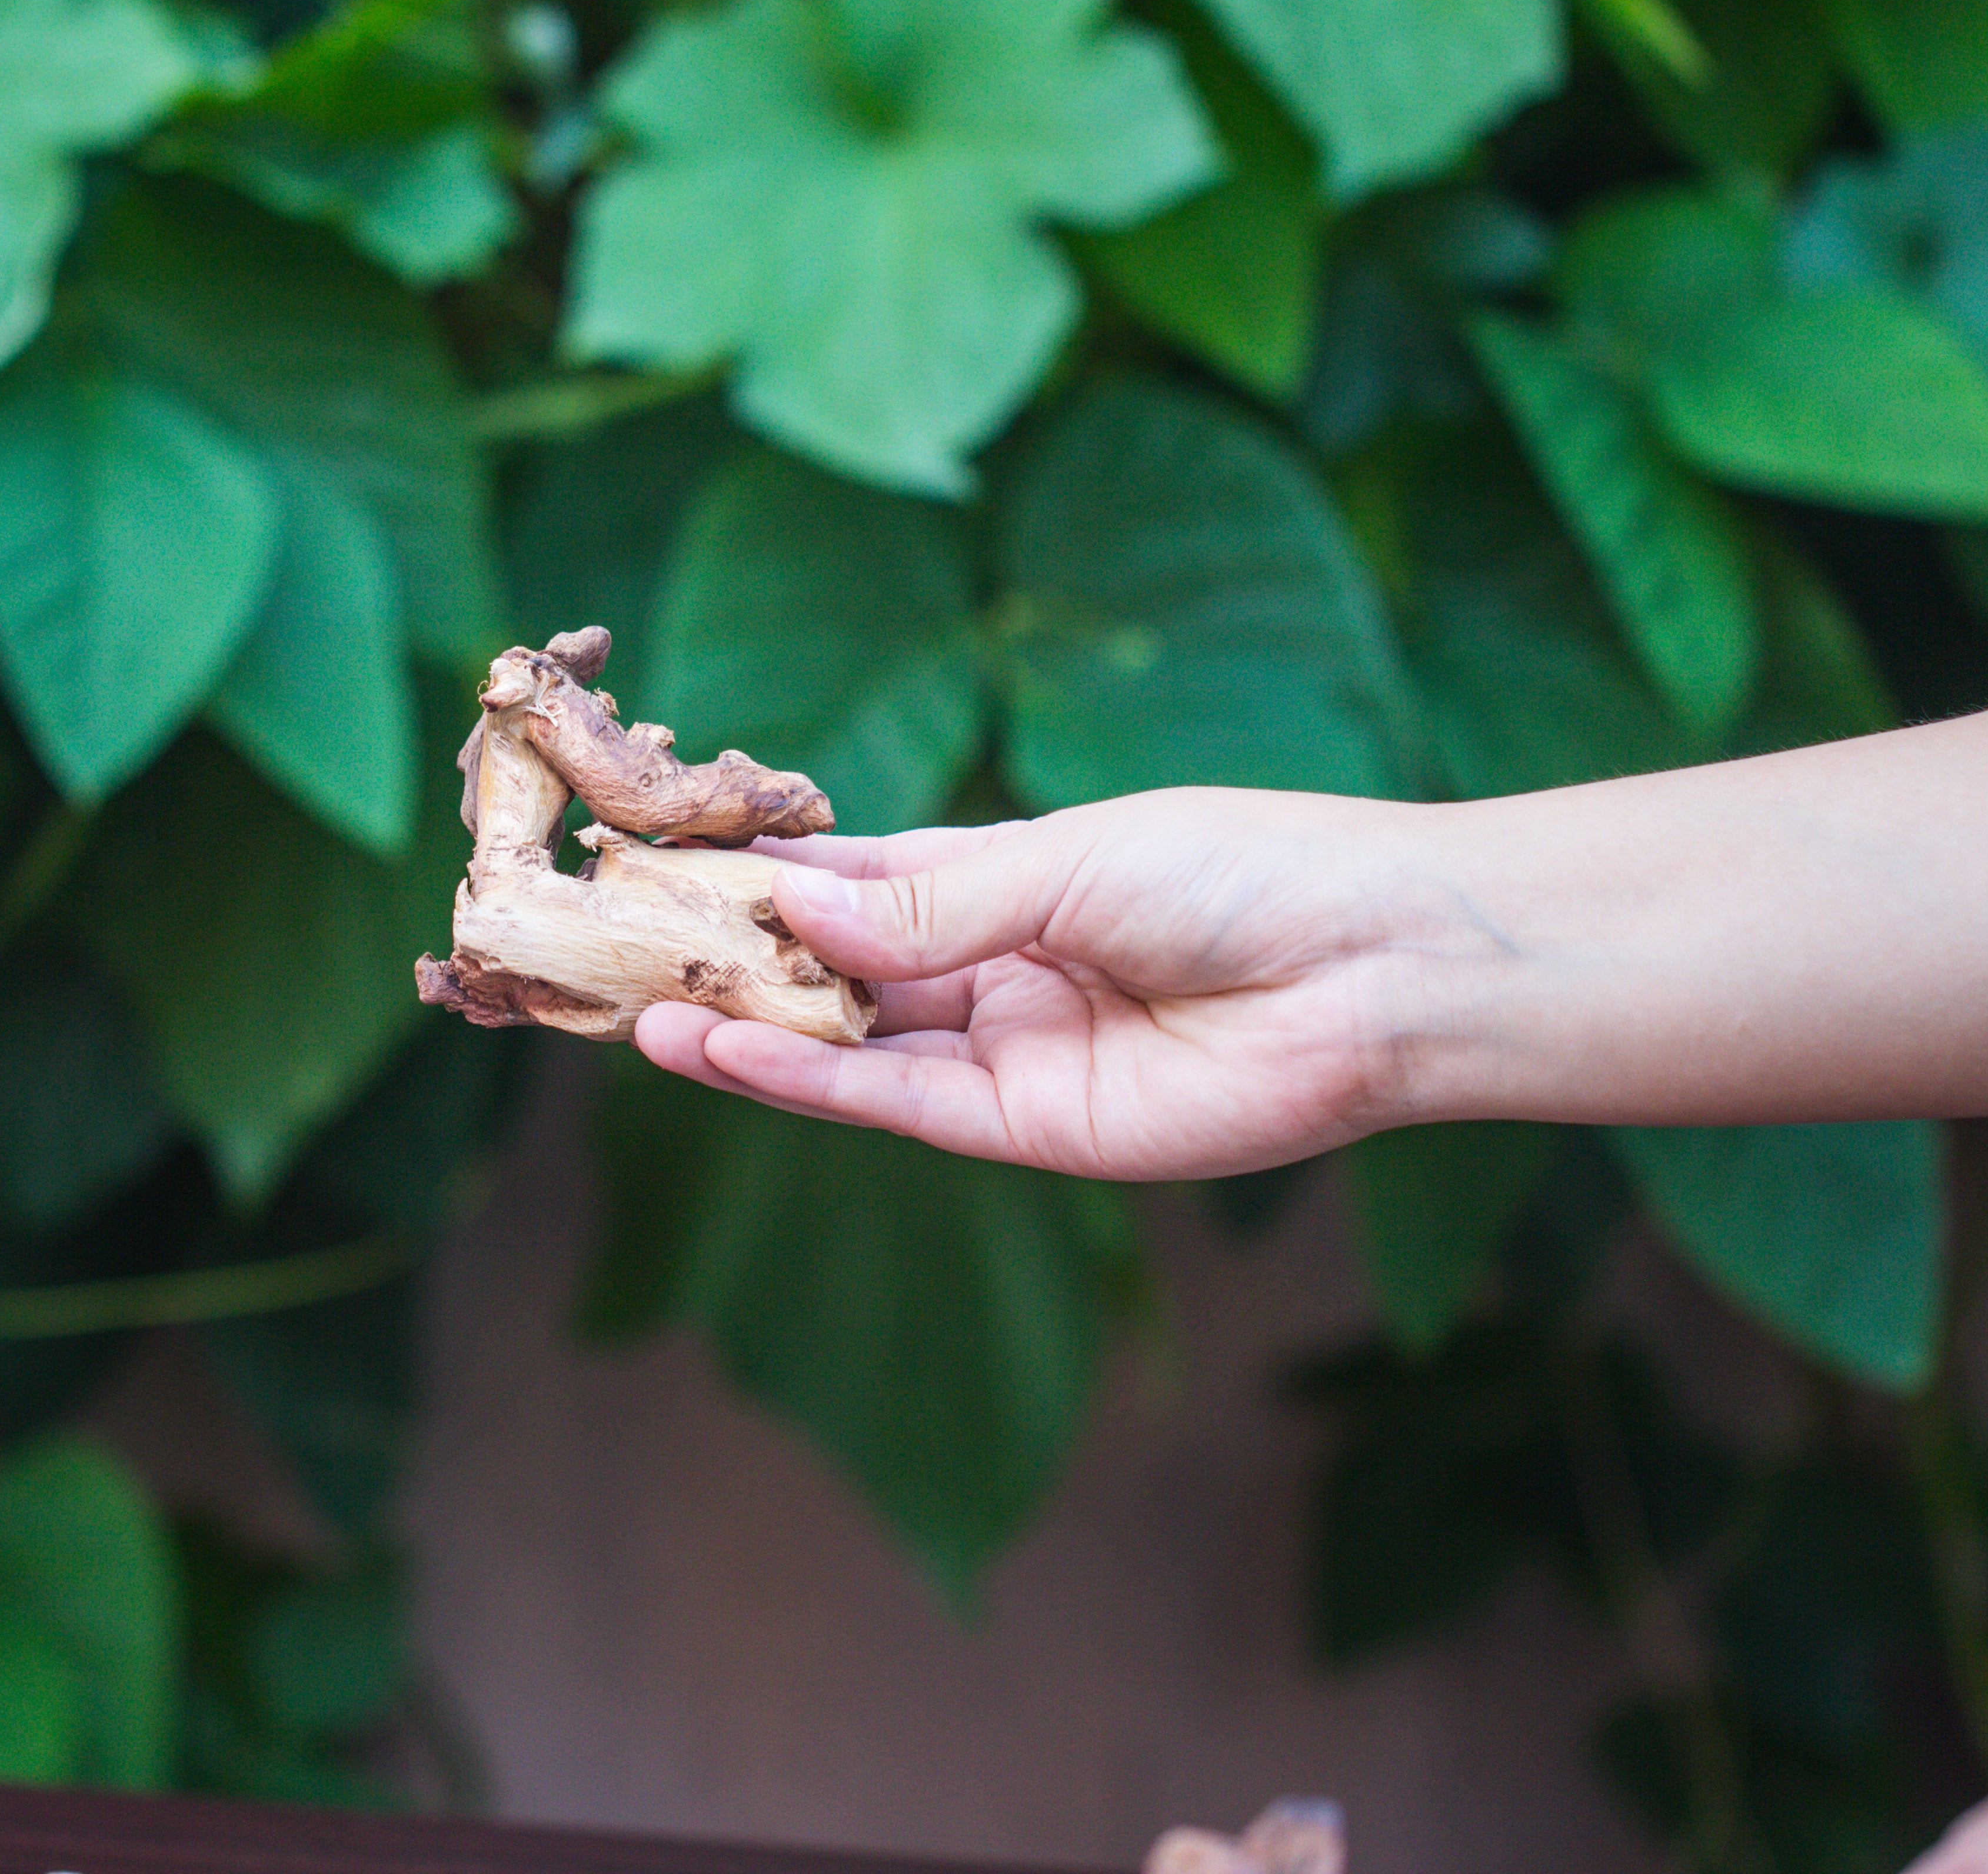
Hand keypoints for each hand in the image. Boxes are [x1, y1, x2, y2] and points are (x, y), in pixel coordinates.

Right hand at [630, 789, 1446, 1181]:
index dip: (758, 881)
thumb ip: (927, 898)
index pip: (854, 884)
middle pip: (834, 974)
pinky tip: (726, 1046)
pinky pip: (896, 1104)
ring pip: (848, 1047)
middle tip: (614, 949)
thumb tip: (792, 900)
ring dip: (745, 1030)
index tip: (654, 862)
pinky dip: (809, 1079)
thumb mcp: (1067, 861)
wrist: (1373, 965)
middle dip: (729, 963)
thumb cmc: (1245, 874)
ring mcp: (1008, 1053)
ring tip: (639, 1010)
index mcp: (1008, 882)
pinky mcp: (1031, 1126)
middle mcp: (994, 971)